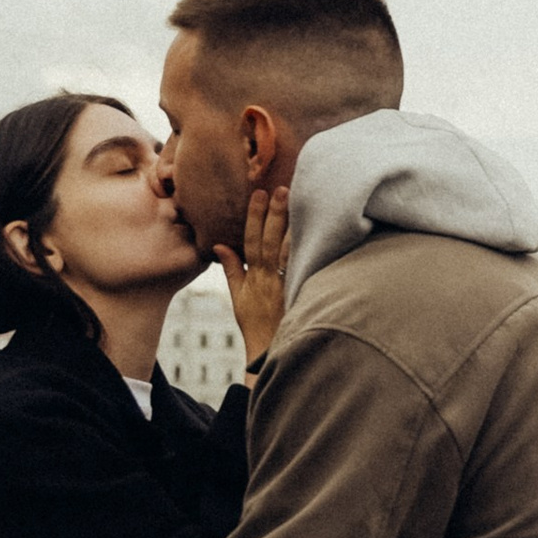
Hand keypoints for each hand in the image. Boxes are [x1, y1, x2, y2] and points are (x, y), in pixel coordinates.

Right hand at [217, 174, 290, 367]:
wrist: (270, 349)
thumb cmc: (255, 322)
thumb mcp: (238, 296)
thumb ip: (231, 268)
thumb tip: (220, 244)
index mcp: (254, 276)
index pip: (252, 241)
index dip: (254, 217)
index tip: (258, 193)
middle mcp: (269, 278)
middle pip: (272, 241)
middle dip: (276, 215)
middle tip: (282, 189)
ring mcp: (286, 285)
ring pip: (290, 252)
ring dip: (294, 227)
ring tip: (302, 203)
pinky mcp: (299, 292)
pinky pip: (304, 268)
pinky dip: (308, 250)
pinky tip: (317, 233)